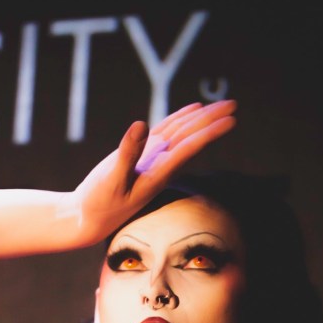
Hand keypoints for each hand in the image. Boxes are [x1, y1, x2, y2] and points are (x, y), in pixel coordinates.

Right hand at [72, 100, 236, 242]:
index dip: (209, 133)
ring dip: (200, 119)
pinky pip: (166, 133)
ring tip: (221, 105)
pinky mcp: (141, 156)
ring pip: (180, 134)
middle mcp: (160, 166)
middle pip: (190, 138)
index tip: (230, 120)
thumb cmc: (99, 204)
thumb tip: (142, 125)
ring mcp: (152, 160)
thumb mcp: (111, 180)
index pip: (189, 148)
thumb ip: (127, 154)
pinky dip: (179, 120)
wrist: (89, 218)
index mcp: (157, 174)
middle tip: (234, 104)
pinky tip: (193, 110)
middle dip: (211, 121)